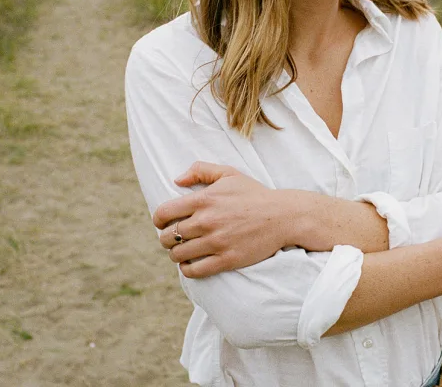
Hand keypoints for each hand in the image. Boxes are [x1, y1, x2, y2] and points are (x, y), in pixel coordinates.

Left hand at [153, 162, 291, 278]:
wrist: (282, 216)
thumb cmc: (254, 194)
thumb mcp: (229, 173)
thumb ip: (201, 170)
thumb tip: (176, 180)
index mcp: (204, 199)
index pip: (163, 213)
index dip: (158, 219)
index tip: (164, 222)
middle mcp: (206, 221)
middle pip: (167, 237)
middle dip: (167, 237)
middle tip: (175, 237)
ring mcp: (216, 242)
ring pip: (178, 255)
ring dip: (176, 253)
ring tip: (184, 250)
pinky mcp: (226, 260)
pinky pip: (194, 271)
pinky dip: (187, 268)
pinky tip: (191, 263)